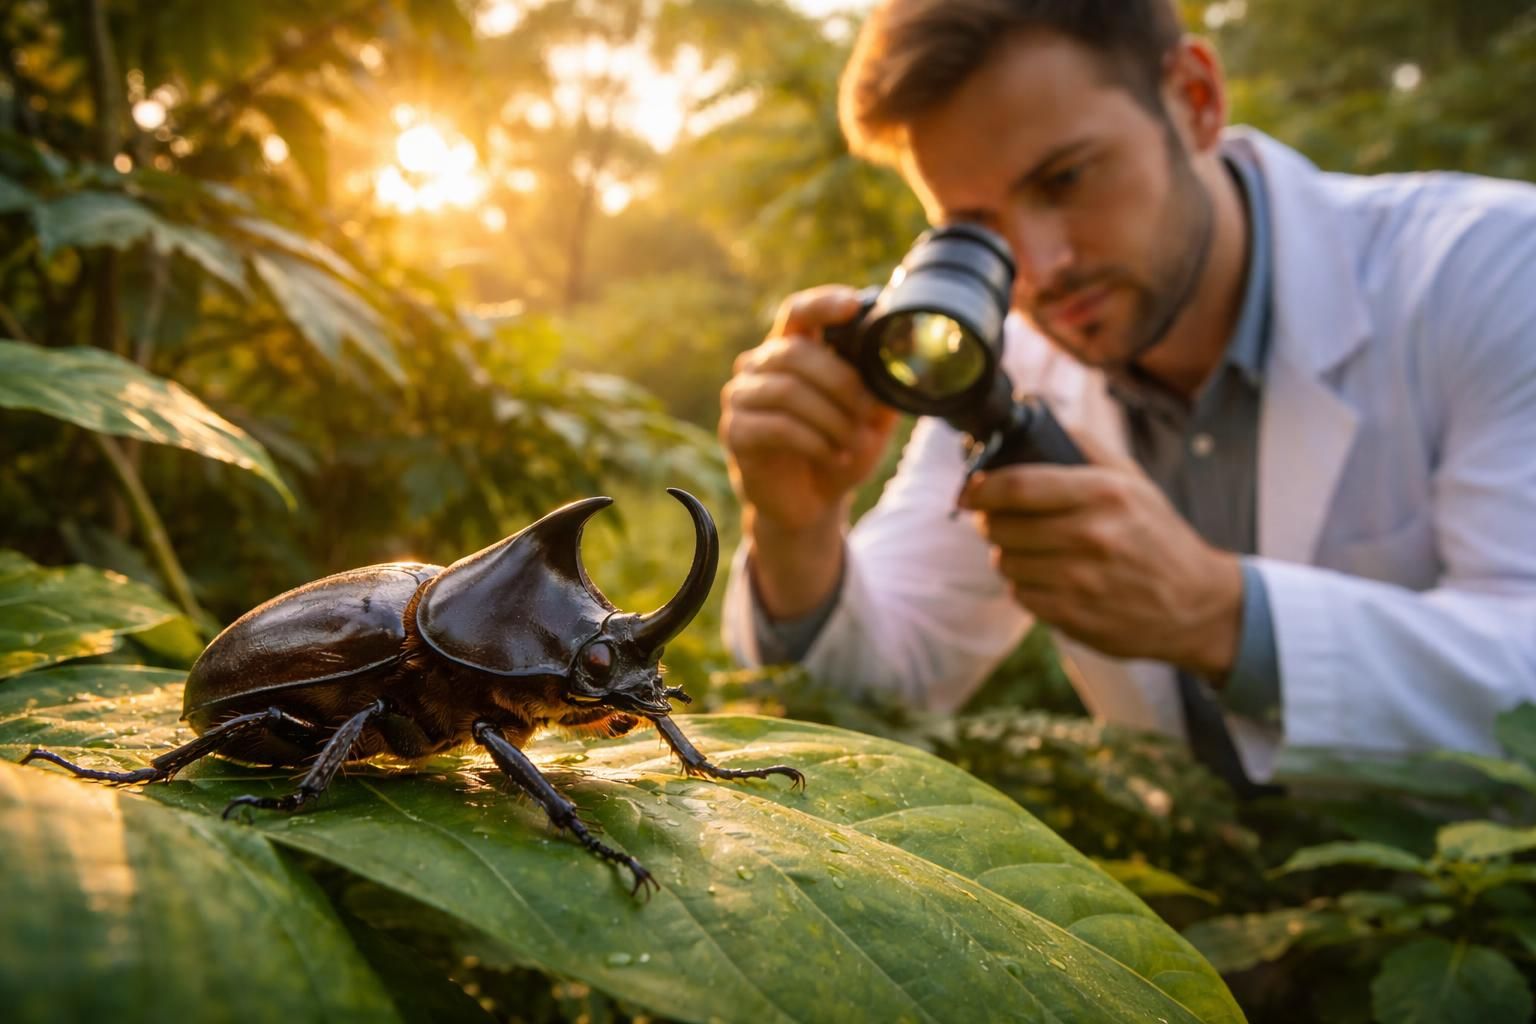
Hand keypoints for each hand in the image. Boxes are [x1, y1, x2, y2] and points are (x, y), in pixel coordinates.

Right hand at [719, 286, 898, 616]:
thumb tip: (903, 356)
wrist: (811, 504)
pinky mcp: (736, 432)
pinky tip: (832, 456)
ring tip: (853, 442)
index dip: (822, 303)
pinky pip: (777, 425)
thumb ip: (881, 386)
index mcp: (791, 349)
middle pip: (796, 352)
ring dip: (831, 418)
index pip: (798, 311)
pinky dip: (814, 441)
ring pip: (787, 390)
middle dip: (842, 383)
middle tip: (868, 414)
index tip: (853, 306)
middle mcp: (758, 365)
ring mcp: (741, 397)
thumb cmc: (838, 450)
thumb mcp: (871, 418)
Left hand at [958, 433, 1244, 676]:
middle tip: (1000, 520)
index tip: (970, 491)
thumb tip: (1033, 410)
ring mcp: (1083, 581)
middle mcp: (1092, 536)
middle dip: (992, 522)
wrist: (1197, 604)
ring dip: (1009, 555)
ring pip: (1007, 563)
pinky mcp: (1076, 616)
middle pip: (1003, 526)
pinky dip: (1026, 586)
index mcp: (1104, 493)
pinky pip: (1021, 596)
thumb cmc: (1157, 535)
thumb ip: (1084, 446)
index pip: (1019, 486)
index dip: (982, 488)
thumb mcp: (1133, 481)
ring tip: (1031, 550)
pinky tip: (1049, 578)